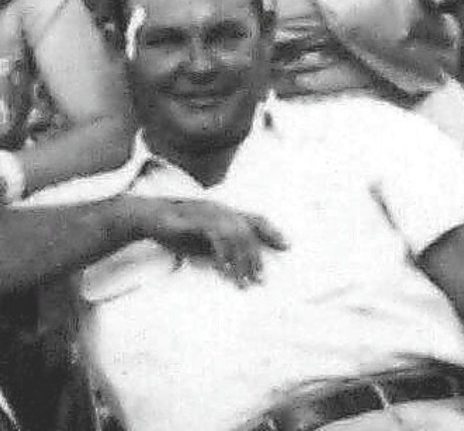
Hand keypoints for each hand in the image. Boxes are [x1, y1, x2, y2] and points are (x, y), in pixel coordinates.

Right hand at [126, 196, 287, 287]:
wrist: (148, 218)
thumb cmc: (177, 231)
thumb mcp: (204, 243)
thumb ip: (222, 254)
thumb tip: (239, 272)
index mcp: (226, 213)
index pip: (256, 219)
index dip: (272, 232)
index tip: (287, 246)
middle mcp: (222, 210)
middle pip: (248, 232)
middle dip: (255, 258)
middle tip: (258, 280)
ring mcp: (209, 212)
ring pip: (236, 235)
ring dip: (241, 260)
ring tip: (243, 282)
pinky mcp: (196, 219)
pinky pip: (216, 236)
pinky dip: (223, 254)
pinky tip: (224, 270)